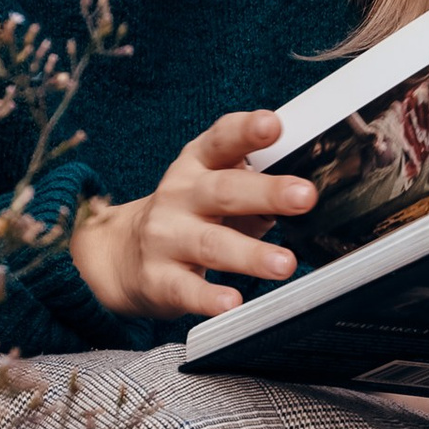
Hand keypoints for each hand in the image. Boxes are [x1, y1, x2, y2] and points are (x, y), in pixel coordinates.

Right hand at [69, 110, 315, 322]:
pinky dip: (209, 298)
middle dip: (267, 192)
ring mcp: (166, 237)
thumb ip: (257, 186)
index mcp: (198, 164)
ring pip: (211, 244)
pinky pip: (186, 289)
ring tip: (285, 264)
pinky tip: (232, 303)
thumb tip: (307, 193)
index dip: (247, 131)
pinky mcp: (159, 279)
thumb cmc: (188, 216)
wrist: (122, 255)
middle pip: (224, 191)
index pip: (222, 140)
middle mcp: (180, 195)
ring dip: (251, 254)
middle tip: (305, 196)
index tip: (273, 125)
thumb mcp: (214, 187)